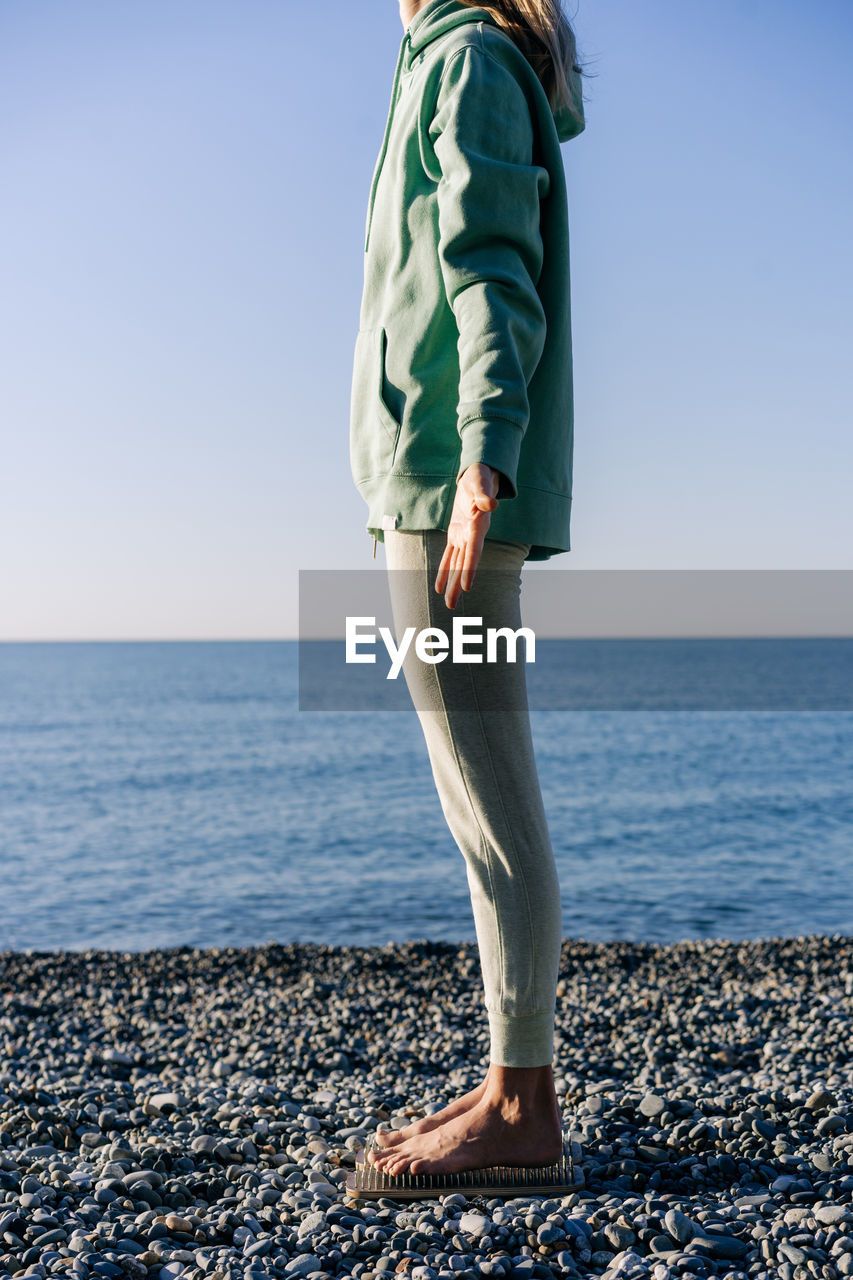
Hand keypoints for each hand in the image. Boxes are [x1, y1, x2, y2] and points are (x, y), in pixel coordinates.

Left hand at [434, 463, 499, 609]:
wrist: (480, 474)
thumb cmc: (480, 476)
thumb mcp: (480, 482)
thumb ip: (483, 495)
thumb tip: (490, 505)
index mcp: (478, 526)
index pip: (474, 550)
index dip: (470, 568)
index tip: (467, 586)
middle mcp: (472, 535)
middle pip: (464, 564)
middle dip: (458, 585)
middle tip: (451, 605)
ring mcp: (465, 536)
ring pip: (457, 564)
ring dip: (452, 583)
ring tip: (448, 603)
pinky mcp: (457, 533)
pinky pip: (450, 555)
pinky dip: (445, 570)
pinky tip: (439, 586)